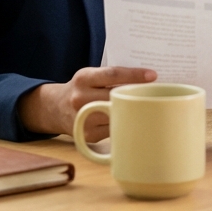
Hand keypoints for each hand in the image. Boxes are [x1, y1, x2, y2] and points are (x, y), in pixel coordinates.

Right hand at [17, 66, 155, 141]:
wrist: (55, 108)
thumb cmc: (82, 88)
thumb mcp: (91, 75)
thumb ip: (111, 77)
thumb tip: (146, 79)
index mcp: (84, 78)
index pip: (112, 74)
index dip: (134, 75)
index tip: (153, 75)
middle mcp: (81, 98)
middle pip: (116, 97)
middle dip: (137, 96)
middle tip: (156, 94)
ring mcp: (84, 118)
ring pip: (117, 115)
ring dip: (134, 112)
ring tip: (148, 107)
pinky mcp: (88, 135)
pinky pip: (113, 129)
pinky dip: (124, 124)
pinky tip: (134, 120)